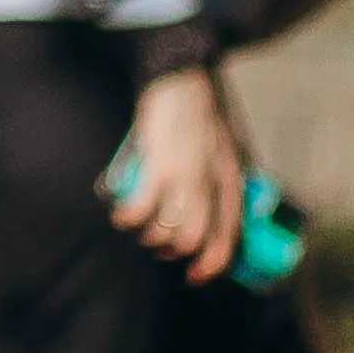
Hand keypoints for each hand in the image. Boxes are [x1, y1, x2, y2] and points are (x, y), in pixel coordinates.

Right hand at [115, 67, 249, 281]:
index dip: (212, 263)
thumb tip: (210, 205)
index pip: (227, 236)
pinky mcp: (157, 165)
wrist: (182, 77)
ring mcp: (185, 177)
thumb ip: (221, 177)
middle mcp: (211, 185)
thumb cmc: (202, 110)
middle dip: (174, 252)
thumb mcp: (226, 148)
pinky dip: (130, 218)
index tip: (197, 275)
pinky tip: (122, 216)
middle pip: (194, 239)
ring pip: (168, 230)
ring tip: (140, 229)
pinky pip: (141, 208)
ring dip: (151, 237)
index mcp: (231, 181)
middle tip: (161, 248)